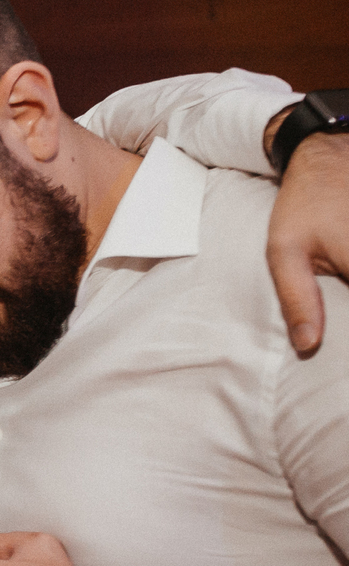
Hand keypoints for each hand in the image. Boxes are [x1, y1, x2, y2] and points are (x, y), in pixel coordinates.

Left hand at [266, 131, 348, 354]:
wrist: (328, 156)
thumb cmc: (303, 205)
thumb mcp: (285, 253)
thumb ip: (297, 301)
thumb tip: (307, 345)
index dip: (348, 341)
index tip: (340, 348)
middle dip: (346, 304)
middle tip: (332, 282)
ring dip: (348, 288)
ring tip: (336, 273)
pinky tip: (341, 265)